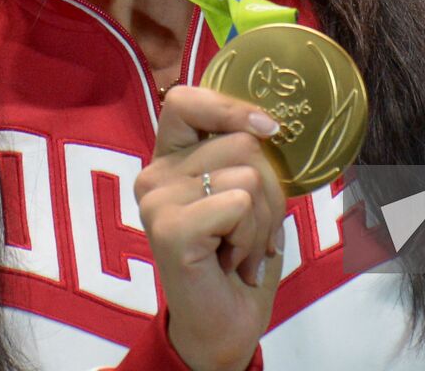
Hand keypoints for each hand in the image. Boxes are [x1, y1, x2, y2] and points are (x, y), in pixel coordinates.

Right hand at [135, 86, 287, 370]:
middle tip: (252, 229)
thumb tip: (271, 123)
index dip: (229, 106)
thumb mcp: (245, 193)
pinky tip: (232, 260)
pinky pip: (240, 203)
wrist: (225, 324)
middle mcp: (154, 175)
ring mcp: (156, 201)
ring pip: (248, 173)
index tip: (269, 128)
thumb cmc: (237, 258)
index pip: (184, 99)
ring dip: (263, 219)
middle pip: (240, 140)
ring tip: (241, 248)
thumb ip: (245, 155)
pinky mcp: (170, 228)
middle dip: (269, 188)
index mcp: (169, 159)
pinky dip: (251, 235)